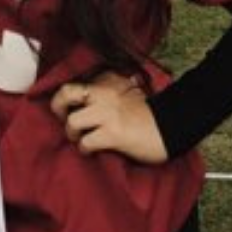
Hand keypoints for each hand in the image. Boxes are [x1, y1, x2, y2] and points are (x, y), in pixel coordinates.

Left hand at [51, 71, 166, 163]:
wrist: (173, 125)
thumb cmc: (152, 114)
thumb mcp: (129, 93)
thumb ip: (109, 94)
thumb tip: (88, 104)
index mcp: (109, 81)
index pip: (77, 82)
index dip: (66, 97)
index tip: (67, 107)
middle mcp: (105, 93)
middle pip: (66, 93)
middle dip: (58, 108)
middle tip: (62, 118)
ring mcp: (108, 113)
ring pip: (72, 121)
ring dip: (73, 134)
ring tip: (82, 139)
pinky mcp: (113, 133)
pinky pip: (86, 142)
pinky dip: (85, 149)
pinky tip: (93, 150)